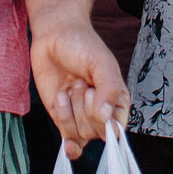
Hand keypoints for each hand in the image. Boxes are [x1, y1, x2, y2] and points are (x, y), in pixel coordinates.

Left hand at [30, 19, 128, 157]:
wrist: (55, 36)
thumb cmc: (83, 45)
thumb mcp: (101, 63)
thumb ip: (109, 89)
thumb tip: (105, 118)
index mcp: (117, 101)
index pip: (117, 129)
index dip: (104, 119)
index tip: (94, 93)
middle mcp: (101, 113)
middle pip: (96, 133)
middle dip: (85, 108)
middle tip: (81, 82)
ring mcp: (80, 117)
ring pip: (80, 135)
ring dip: (71, 110)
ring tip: (71, 86)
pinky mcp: (62, 119)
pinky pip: (66, 137)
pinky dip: (64, 126)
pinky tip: (62, 105)